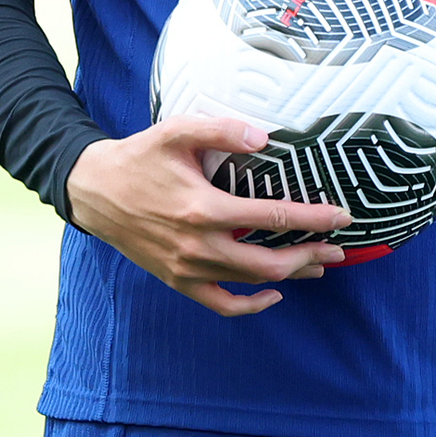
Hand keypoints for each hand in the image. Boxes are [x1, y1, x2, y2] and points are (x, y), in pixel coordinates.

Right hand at [66, 116, 352, 315]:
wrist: (94, 190)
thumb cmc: (139, 157)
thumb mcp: (176, 131)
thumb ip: (222, 131)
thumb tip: (264, 139)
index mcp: (204, 207)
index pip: (273, 216)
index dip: (313, 218)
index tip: (341, 217)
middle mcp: (199, 245)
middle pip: (270, 261)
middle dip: (310, 255)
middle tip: (338, 248)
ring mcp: (188, 268)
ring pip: (251, 282)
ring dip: (289, 274)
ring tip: (317, 264)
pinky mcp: (178, 280)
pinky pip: (222, 304)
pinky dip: (251, 305)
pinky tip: (273, 294)